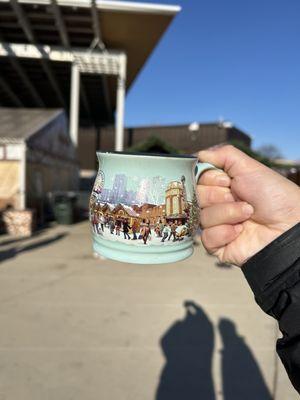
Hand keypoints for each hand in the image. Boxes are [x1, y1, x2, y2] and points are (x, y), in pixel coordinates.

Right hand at [197, 145, 299, 265]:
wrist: (290, 225)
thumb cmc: (275, 196)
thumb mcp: (249, 167)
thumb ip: (222, 155)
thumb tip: (198, 155)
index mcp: (222, 186)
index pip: (197, 180)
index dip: (210, 180)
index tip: (227, 181)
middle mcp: (218, 205)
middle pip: (196, 198)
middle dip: (218, 196)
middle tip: (239, 197)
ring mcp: (218, 226)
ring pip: (202, 217)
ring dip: (227, 214)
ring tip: (247, 214)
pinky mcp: (219, 246)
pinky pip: (206, 238)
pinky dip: (223, 233)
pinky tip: (240, 231)